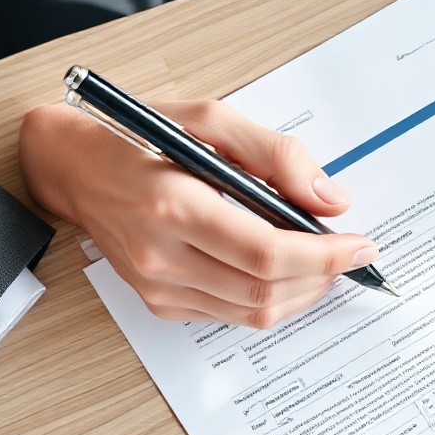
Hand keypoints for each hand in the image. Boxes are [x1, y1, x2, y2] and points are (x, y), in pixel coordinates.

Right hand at [19, 97, 379, 326]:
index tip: (360, 244)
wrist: (74, 169)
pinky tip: (283, 272)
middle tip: (351, 252)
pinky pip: (228, 314)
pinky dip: (267, 298)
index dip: (324, 256)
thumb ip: (275, 155)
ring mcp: (157, 287)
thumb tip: (329, 198)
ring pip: (251, 312)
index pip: (266, 254)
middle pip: (264, 290)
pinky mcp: (158, 302)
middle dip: (322, 276)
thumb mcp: (209, 120)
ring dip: (301, 293)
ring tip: (324, 262)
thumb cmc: (138, 137)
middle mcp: (161, 256)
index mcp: (173, 206)